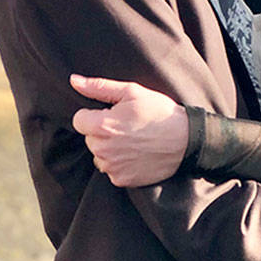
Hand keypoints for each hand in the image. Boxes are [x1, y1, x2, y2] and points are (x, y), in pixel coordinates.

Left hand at [70, 74, 187, 187]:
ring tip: (133, 140)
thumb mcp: (132, 92)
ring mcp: (111, 166)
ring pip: (99, 155)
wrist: (186, 140)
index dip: (96, 115)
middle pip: (89, 138)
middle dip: (102, 132)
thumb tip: (74, 80)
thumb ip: (99, 87)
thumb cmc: (160, 113)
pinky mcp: (121, 179)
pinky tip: (137, 154)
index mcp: (102, 126)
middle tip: (127, 127)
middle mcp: (102, 149)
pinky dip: (120, 163)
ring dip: (110, 148)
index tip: (114, 114)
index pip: (79, 120)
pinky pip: (111, 169)